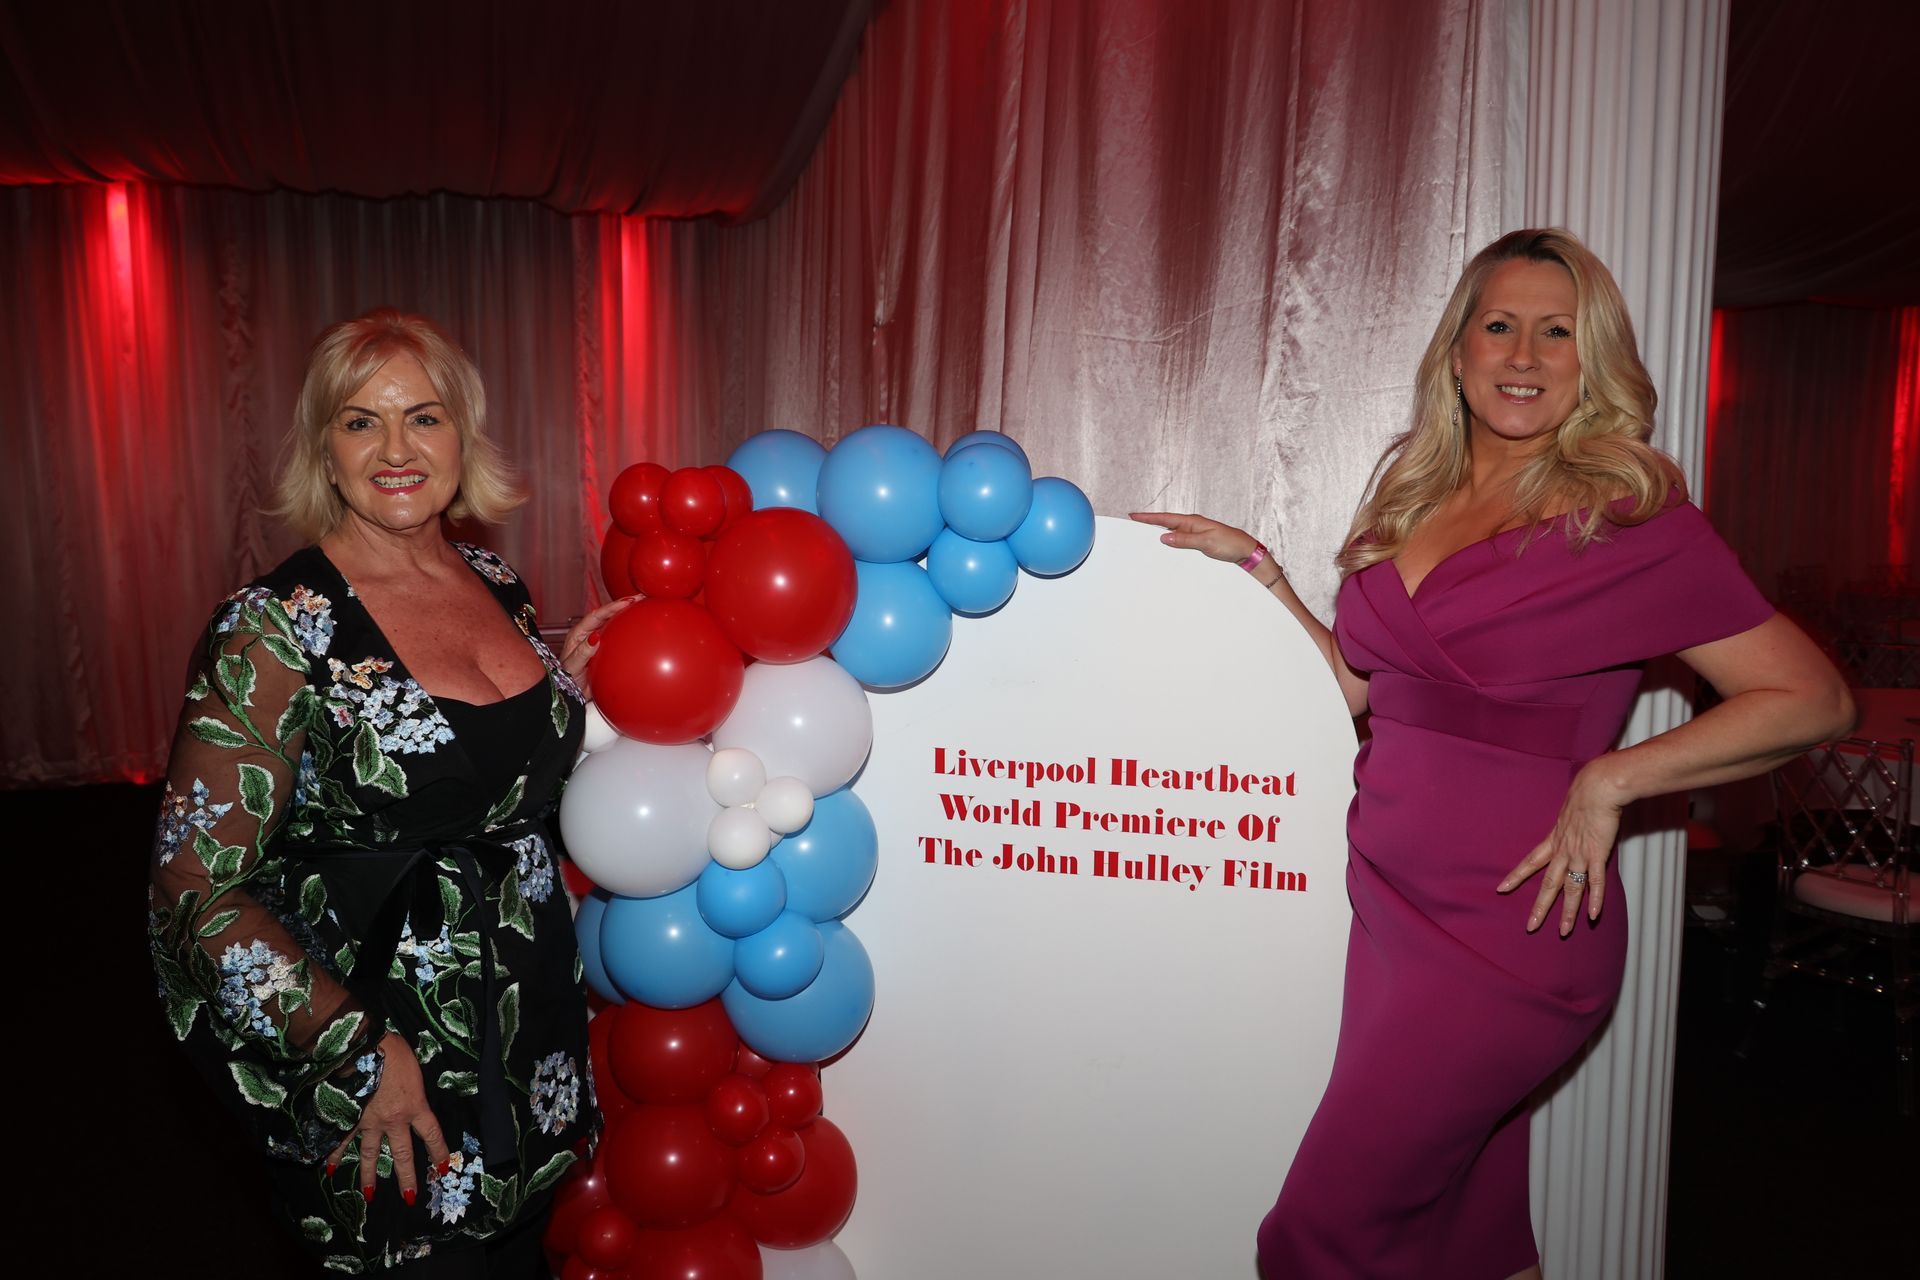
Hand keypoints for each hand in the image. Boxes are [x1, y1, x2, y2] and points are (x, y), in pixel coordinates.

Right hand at [328, 1032, 449, 1205]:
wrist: (366, 1046)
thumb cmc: (395, 1052)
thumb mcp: (415, 1071)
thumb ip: (415, 1090)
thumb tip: (414, 1098)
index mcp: (416, 1106)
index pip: (432, 1135)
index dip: (439, 1152)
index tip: (442, 1168)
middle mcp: (395, 1120)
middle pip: (403, 1154)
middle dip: (407, 1177)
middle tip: (409, 1198)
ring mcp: (370, 1121)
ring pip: (371, 1155)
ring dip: (370, 1177)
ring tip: (370, 1197)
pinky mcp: (350, 1117)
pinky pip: (342, 1140)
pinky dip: (334, 1155)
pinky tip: (330, 1170)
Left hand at [559, 596, 639, 698]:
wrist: (572, 694)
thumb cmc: (566, 680)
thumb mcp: (573, 666)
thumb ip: (582, 653)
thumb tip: (595, 638)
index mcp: (578, 634)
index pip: (596, 616)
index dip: (612, 607)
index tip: (627, 602)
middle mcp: (588, 634)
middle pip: (606, 614)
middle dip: (622, 604)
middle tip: (639, 597)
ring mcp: (598, 641)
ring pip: (613, 623)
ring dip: (626, 614)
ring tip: (641, 606)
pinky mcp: (606, 649)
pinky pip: (618, 637)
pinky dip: (628, 630)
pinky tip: (640, 628)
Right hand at [1129, 511, 1259, 562]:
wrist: (1246, 552)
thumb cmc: (1230, 544)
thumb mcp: (1206, 542)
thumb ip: (1185, 540)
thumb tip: (1164, 537)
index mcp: (1192, 522)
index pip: (1165, 518)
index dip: (1148, 518)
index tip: (1133, 516)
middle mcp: (1192, 526)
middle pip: (1165, 524)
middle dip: (1149, 523)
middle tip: (1133, 524)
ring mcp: (1195, 534)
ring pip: (1171, 532)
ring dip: (1158, 533)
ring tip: (1143, 535)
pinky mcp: (1198, 543)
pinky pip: (1179, 540)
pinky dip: (1169, 541)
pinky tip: (1165, 546)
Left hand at [1496, 762, 1624, 934]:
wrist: (1597, 788)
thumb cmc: (1585, 796)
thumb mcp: (1569, 812)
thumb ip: (1568, 826)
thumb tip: (1571, 828)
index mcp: (1554, 840)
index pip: (1530, 862)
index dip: (1516, 876)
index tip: (1501, 889)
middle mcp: (1563, 851)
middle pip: (1548, 884)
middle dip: (1539, 907)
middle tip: (1531, 927)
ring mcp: (1579, 854)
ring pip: (1571, 889)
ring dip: (1568, 912)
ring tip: (1564, 931)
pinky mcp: (1597, 854)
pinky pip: (1595, 882)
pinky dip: (1594, 899)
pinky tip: (1592, 915)